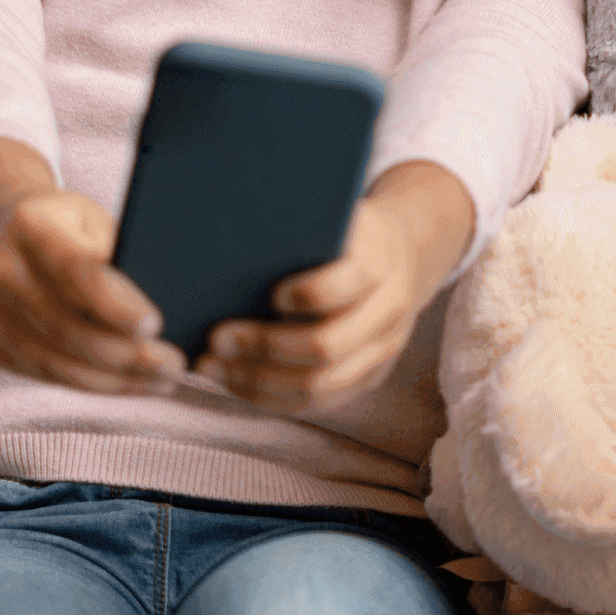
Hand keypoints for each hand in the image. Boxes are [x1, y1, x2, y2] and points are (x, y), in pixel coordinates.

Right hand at [0, 138, 184, 394]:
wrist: (2, 226)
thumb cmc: (68, 221)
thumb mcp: (95, 219)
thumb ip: (120, 255)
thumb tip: (167, 305)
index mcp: (31, 225)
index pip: (75, 272)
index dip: (115, 305)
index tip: (155, 327)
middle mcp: (0, 268)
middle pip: (69, 327)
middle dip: (129, 354)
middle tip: (174, 365)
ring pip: (59, 362)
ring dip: (117, 380)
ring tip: (162, 381)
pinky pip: (49, 374)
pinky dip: (94, 384)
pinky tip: (130, 383)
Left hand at [196, 160, 473, 410]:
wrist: (403, 252)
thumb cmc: (347, 228)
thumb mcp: (336, 211)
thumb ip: (298, 221)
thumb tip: (224, 219)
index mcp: (380, 260)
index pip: (345, 286)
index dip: (306, 296)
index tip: (270, 294)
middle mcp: (388, 311)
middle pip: (326, 345)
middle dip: (264, 347)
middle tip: (217, 338)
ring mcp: (381, 351)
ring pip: (319, 385)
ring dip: (258, 381)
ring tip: (212, 367)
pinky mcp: (368, 377)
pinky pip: (316, 403)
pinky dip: (270, 397)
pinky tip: (233, 382)